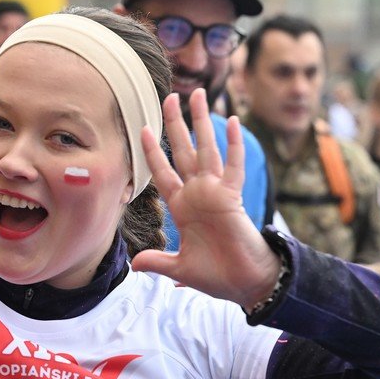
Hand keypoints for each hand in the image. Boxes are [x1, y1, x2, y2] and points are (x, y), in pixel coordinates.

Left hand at [129, 89, 280, 306]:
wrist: (244, 284)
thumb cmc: (217, 275)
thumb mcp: (179, 268)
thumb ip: (158, 261)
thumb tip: (134, 265)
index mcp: (183, 208)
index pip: (163, 173)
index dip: (154, 152)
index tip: (144, 129)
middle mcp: (198, 194)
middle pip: (184, 151)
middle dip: (176, 124)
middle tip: (170, 96)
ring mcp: (216, 193)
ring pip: (207, 150)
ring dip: (201, 123)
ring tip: (198, 94)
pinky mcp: (233, 198)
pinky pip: (233, 167)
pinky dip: (233, 145)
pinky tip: (231, 120)